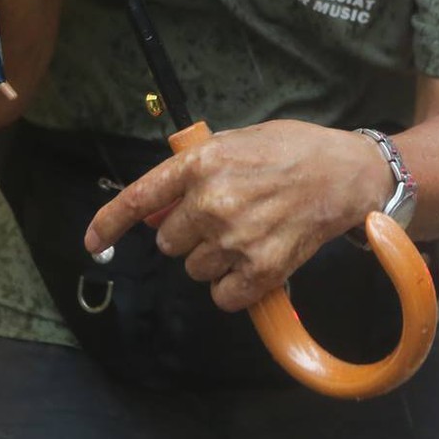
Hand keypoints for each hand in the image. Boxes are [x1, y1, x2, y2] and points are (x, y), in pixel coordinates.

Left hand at [85, 122, 391, 312]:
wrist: (347, 174)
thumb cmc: (294, 151)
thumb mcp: (238, 143)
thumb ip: (195, 172)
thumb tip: (158, 211)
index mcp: (202, 163)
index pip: (140, 198)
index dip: (109, 224)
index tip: (92, 243)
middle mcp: (212, 201)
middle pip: (169, 243)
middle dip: (190, 235)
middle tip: (225, 219)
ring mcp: (235, 238)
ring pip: (195, 269)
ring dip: (214, 260)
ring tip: (248, 235)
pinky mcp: (261, 269)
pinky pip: (223, 296)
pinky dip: (235, 287)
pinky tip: (256, 262)